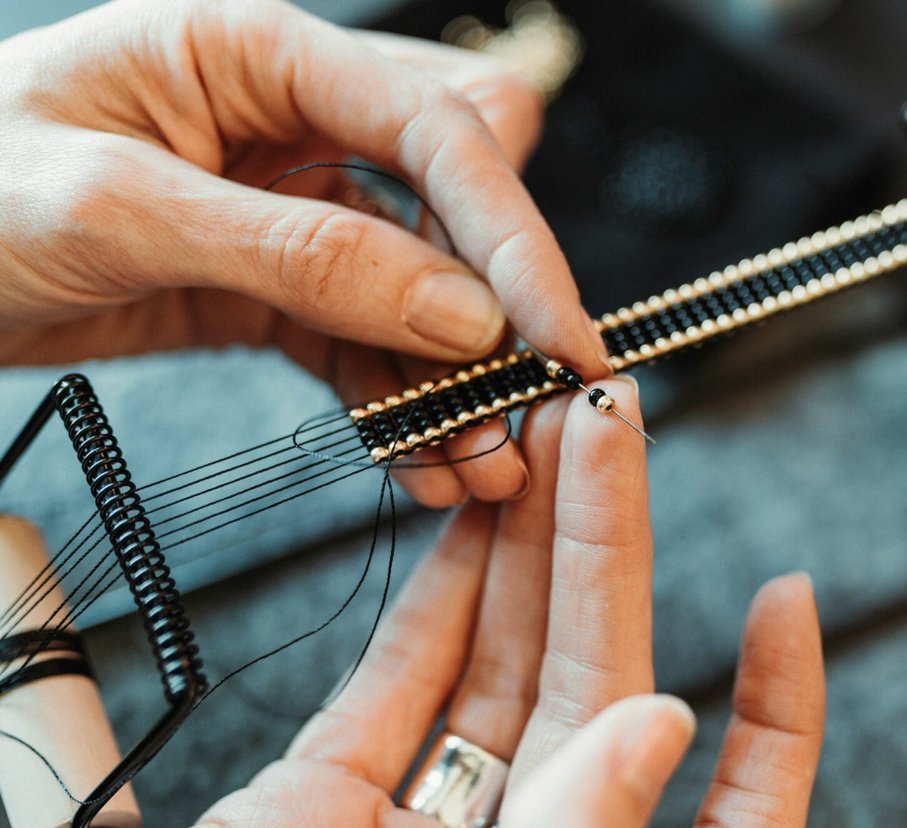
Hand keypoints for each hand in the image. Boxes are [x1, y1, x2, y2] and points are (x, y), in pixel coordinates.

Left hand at [0, 0, 612, 504]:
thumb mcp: (115, 208)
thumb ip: (296, 252)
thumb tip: (457, 310)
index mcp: (258, 53)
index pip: (434, 129)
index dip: (511, 231)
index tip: (557, 331)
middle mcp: (293, 122)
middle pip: (458, 203)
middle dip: (500, 305)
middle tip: (524, 403)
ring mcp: (291, 209)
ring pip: (423, 288)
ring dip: (457, 375)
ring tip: (481, 461)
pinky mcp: (275, 288)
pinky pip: (365, 343)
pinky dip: (398, 403)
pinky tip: (421, 460)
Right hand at [0, 381, 825, 827]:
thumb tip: (662, 735)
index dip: (778, 735)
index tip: (786, 606)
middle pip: (597, 712)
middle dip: (610, 565)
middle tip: (608, 430)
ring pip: (499, 683)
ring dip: (530, 563)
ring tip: (547, 440)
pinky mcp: (303, 825)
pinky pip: (395, 694)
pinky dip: (434, 606)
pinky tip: (467, 524)